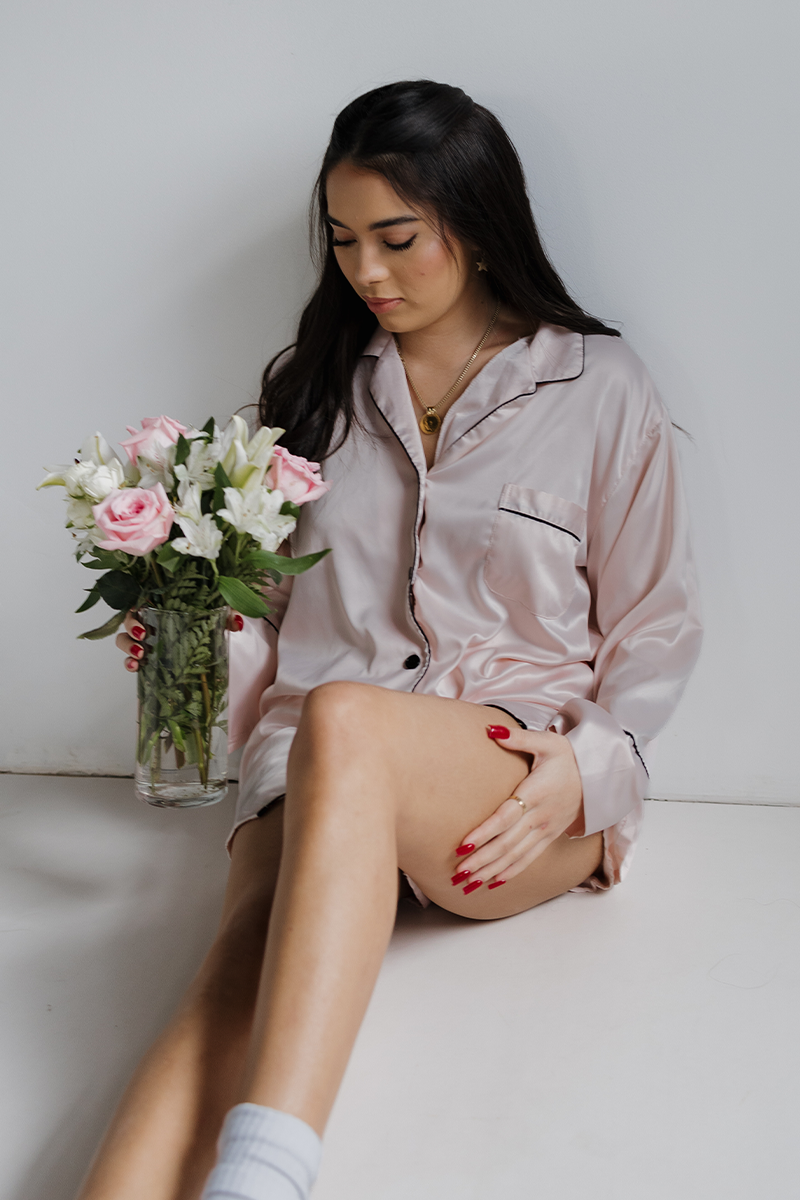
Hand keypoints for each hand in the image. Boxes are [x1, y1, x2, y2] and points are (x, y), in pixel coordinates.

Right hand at [115, 608, 244, 671]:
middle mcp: (150, 621)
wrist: (210, 648)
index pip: (142, 599)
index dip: (137, 605)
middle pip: (128, 619)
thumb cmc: (208, 624)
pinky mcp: (147, 659)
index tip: (142, 613)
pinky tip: (135, 667)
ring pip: (124, 640)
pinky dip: (129, 663)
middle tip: (143, 635)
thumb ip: (228, 615)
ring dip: (128, 646)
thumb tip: (237, 624)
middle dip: (130, 627)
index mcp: (163, 605)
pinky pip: (130, 660)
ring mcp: (146, 641)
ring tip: (141, 654)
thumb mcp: (219, 616)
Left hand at [453, 725, 583, 889]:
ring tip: (468, 883)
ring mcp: (546, 830)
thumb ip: (518, 738)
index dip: (485, 833)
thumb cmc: (568, 757)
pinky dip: (511, 872)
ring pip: (516, 856)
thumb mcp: (547, 742)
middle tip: (456, 873)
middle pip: (507, 843)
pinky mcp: (550, 837)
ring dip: (491, 871)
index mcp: (536, 793)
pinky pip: (529, 859)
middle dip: (481, 860)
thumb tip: (491, 729)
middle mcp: (541, 816)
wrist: (599, 774)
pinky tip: (493, 882)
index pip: (506, 817)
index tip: (463, 844)